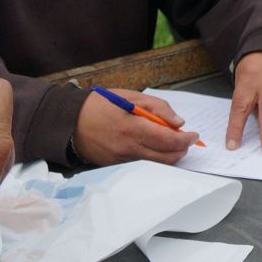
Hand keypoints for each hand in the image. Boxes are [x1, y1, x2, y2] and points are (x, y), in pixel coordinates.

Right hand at [71, 88, 197, 165]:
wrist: (68, 123)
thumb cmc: (98, 105)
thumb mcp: (129, 96)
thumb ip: (157, 108)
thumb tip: (178, 122)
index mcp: (133, 128)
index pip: (169, 140)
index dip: (186, 139)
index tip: (193, 134)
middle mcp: (129, 148)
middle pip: (167, 157)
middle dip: (182, 150)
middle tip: (186, 139)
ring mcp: (123, 159)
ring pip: (156, 161)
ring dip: (168, 153)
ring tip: (168, 139)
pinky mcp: (116, 164)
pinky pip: (141, 161)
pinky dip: (152, 154)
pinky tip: (149, 142)